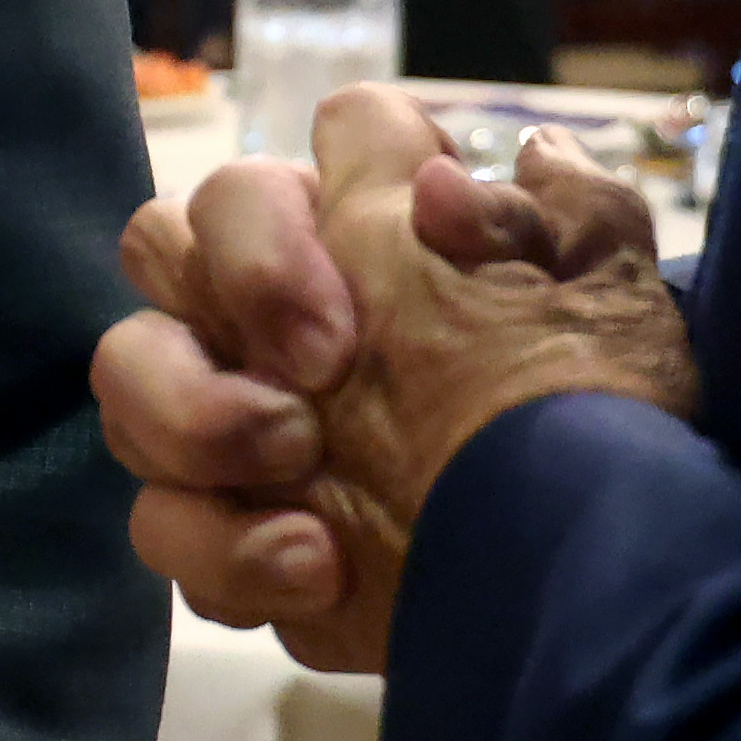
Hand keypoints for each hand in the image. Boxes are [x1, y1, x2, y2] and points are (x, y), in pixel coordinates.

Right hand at [98, 98, 689, 674]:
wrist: (582, 600)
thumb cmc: (591, 432)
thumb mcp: (613, 309)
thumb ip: (576, 213)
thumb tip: (526, 157)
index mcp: (367, 239)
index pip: (326, 140)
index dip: (344, 163)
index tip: (400, 236)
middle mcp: (276, 314)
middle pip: (167, 233)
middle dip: (233, 278)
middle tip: (319, 364)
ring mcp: (232, 419)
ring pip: (127, 370)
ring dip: (194, 413)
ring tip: (296, 460)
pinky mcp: (225, 530)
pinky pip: (159, 520)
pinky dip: (223, 545)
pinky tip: (317, 564)